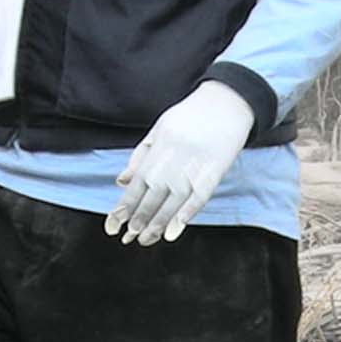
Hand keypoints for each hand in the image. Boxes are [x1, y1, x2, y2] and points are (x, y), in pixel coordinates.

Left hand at [108, 81, 253, 244]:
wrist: (227, 101)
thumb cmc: (191, 116)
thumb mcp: (160, 129)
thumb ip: (140, 156)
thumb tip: (121, 181)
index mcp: (158, 146)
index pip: (137, 182)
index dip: (124, 205)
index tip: (113, 225)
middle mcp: (173, 157)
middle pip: (152, 193)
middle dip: (139, 217)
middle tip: (129, 237)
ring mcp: (195, 164)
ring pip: (173, 199)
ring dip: (158, 222)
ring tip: (146, 239)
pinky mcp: (215, 170)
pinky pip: (199, 196)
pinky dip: (186, 214)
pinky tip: (174, 231)